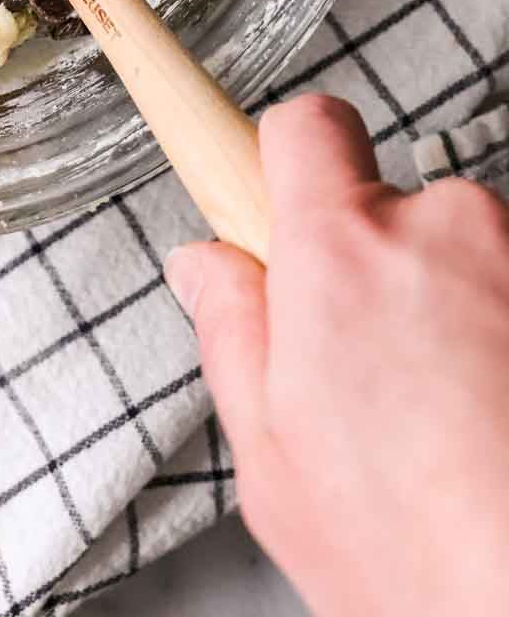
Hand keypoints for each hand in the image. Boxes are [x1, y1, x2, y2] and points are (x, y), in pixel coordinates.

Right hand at [166, 94, 508, 616]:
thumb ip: (233, 338)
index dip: (288, 161)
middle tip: (381, 380)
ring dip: (458, 310)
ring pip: (466, 257)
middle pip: (390, 208)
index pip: (305, 127)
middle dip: (380, 273)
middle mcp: (440, 228)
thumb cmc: (428, 560)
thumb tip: (208, 268)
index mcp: (339, 254)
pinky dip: (506, 337)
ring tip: (458, 423)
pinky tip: (500, 422)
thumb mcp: (276, 467)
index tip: (285, 208)